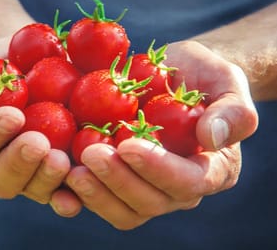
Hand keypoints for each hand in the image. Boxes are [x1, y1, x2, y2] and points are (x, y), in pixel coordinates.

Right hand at [0, 37, 80, 213]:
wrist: (25, 62)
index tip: (12, 114)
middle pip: (0, 181)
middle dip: (19, 163)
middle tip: (38, 142)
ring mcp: (29, 176)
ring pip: (34, 190)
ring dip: (47, 178)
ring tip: (62, 158)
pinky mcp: (60, 173)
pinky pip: (66, 192)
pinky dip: (74, 193)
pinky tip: (83, 183)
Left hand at [61, 40, 258, 229]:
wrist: (170, 77)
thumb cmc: (202, 76)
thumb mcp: (225, 79)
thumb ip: (231, 109)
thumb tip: (211, 138)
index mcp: (212, 170)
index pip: (187, 182)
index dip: (157, 168)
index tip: (128, 144)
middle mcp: (177, 190)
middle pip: (149, 202)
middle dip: (118, 180)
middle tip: (91, 152)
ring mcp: (144, 190)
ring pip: (121, 210)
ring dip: (94, 193)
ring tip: (70, 167)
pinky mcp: (115, 185)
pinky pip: (96, 201)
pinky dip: (74, 194)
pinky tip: (55, 175)